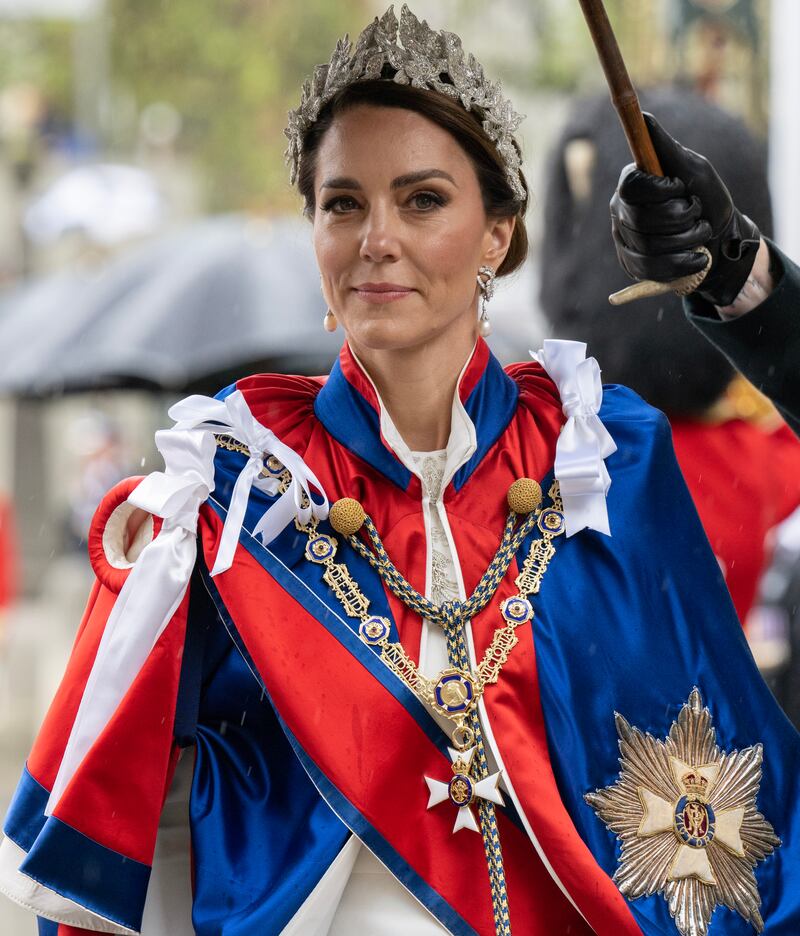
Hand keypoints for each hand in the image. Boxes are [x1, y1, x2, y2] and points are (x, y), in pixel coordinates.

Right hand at [610, 114, 760, 306]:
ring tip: (700, 234)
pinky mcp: (633, 266)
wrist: (721, 240)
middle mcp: (621, 211)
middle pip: (641, 219)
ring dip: (686, 240)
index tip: (681, 189)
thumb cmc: (708, 199)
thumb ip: (666, 148)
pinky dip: (681, 264)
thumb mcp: (694, 169)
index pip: (632, 187)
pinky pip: (651, 269)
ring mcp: (624, 240)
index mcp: (631, 183)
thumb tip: (643, 115)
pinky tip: (696, 258)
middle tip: (696, 213)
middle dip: (680, 218)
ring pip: (648, 246)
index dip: (660, 191)